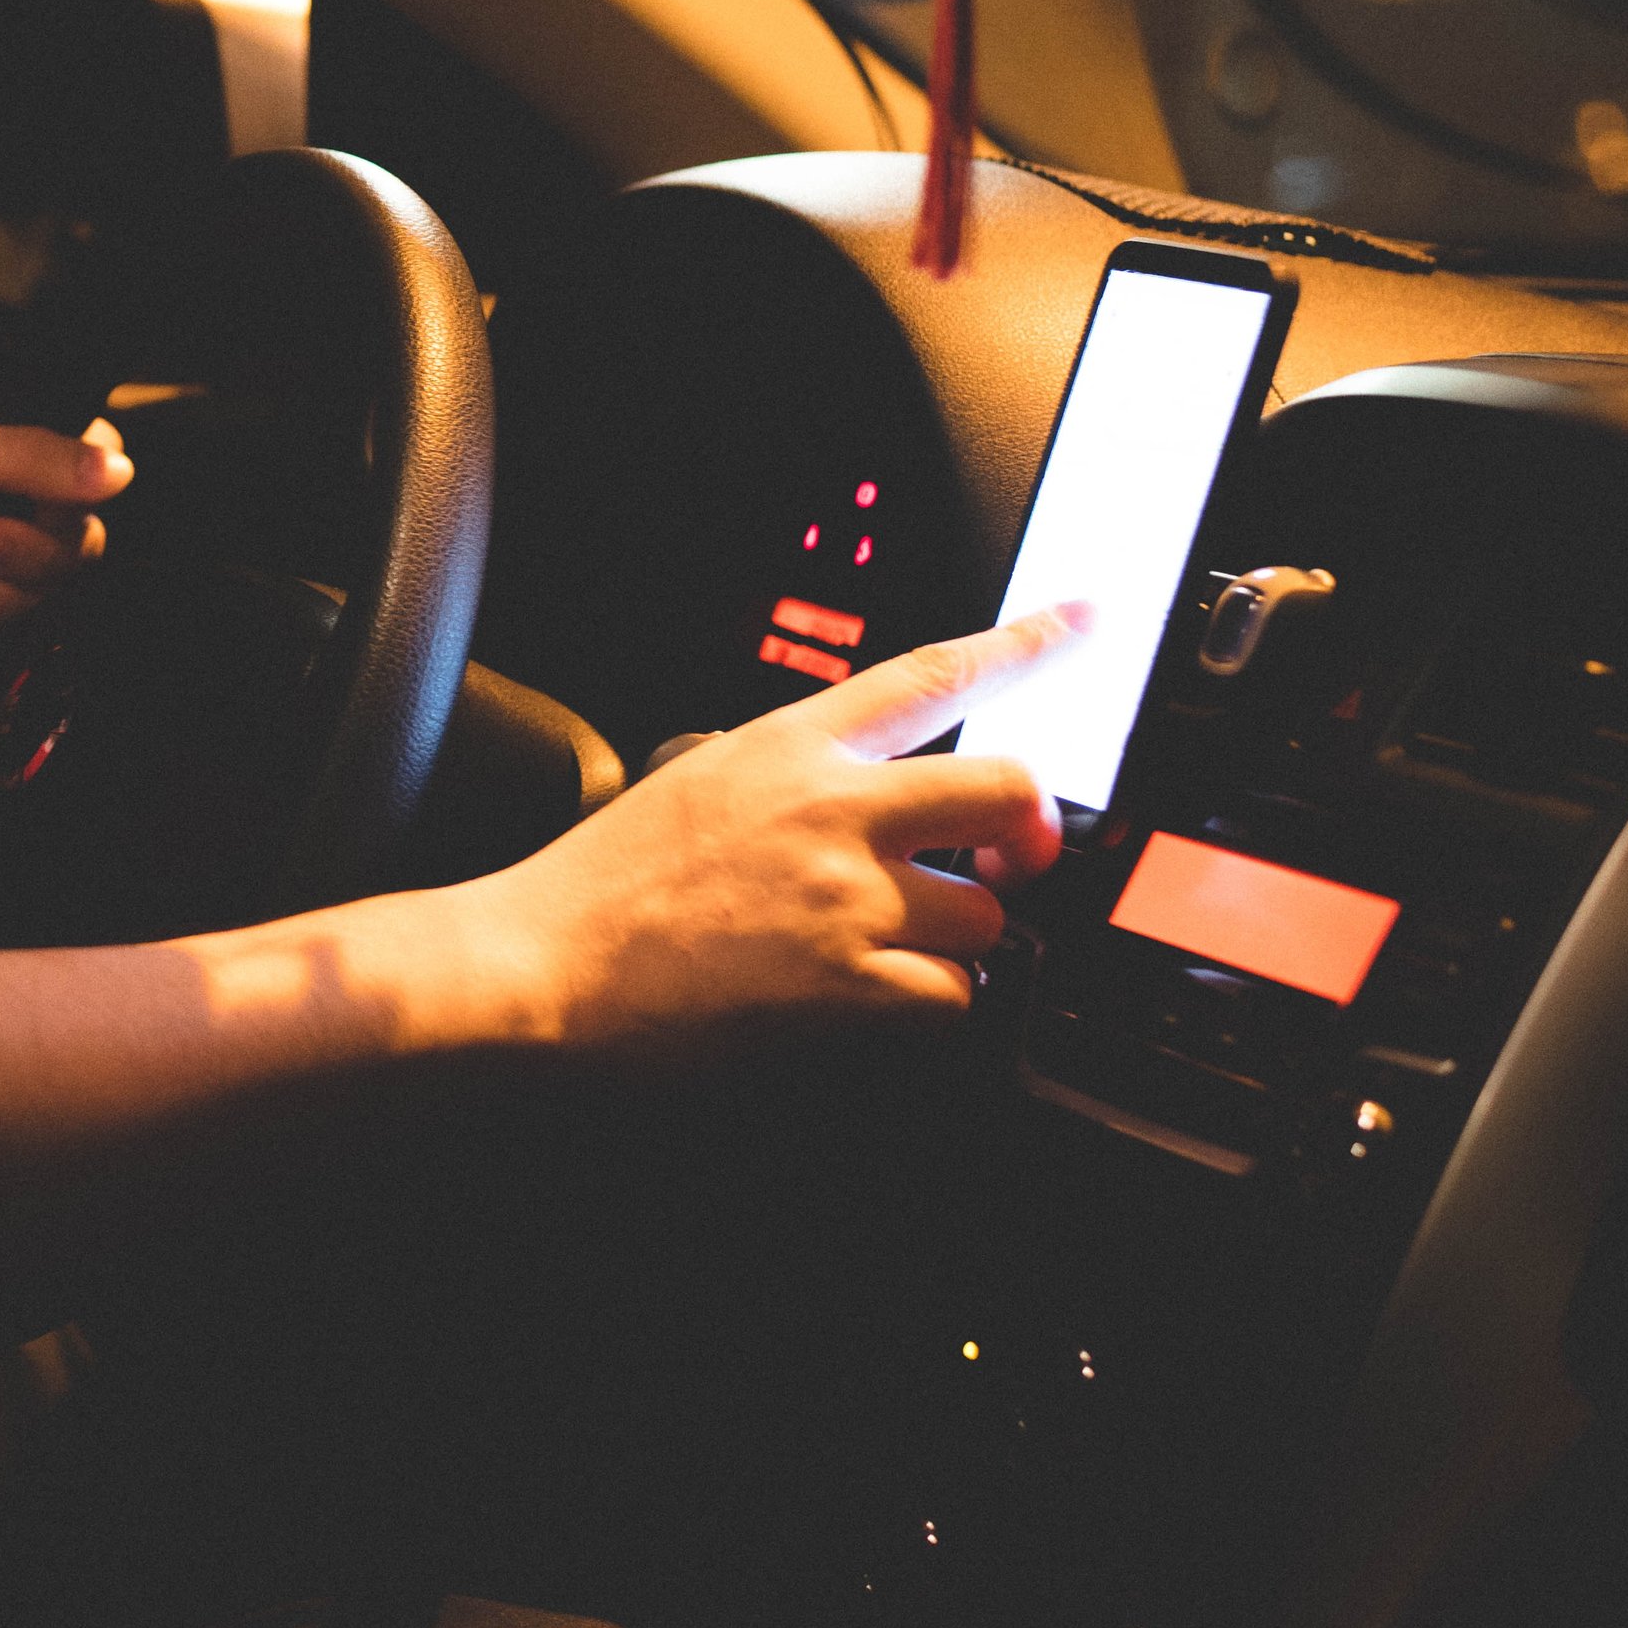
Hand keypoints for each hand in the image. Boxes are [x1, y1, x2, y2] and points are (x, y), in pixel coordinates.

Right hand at [477, 605, 1086, 1047]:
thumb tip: (873, 806)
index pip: (928, 677)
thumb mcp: (692, 784)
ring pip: (986, 912)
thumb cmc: (599, 891)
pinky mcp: (852, 983)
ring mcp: (847, 895)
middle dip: (1027, 832)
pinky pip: (953, 994)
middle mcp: (831, 807)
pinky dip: (927, 1006)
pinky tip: (865, 1002)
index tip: (1084, 621)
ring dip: (953, 940)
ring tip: (880, 952)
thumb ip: (791, 779)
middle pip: (1007, 789)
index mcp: (787, 746)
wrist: (542, 967)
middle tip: (1005, 859)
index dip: (1022, 645)